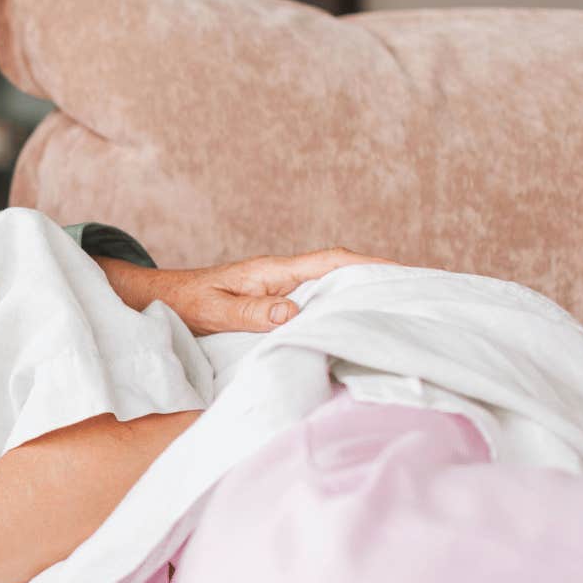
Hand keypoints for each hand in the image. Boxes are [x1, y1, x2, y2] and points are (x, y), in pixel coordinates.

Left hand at [136, 246, 398, 334]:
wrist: (162, 300)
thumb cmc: (187, 303)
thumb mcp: (217, 311)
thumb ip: (252, 312)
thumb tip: (293, 312)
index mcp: (274, 271)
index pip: (330, 262)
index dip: (367, 264)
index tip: (402, 271)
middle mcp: (283, 275)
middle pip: (341, 269)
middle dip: (379, 275)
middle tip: (420, 290)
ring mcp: (282, 288)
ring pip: (332, 285)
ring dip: (363, 291)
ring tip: (402, 306)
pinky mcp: (277, 301)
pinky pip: (317, 300)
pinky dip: (341, 305)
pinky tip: (357, 320)